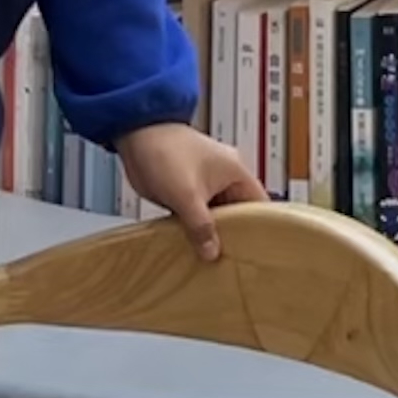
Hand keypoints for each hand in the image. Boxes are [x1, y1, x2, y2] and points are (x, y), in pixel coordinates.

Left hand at [115, 123, 263, 258]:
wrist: (136, 136)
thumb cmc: (166, 153)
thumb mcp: (187, 195)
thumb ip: (201, 226)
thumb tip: (212, 252)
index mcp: (236, 172)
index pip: (260, 204)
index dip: (261, 228)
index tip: (258, 251)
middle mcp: (225, 178)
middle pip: (239, 214)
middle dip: (234, 235)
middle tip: (232, 261)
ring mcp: (206, 184)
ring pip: (217, 216)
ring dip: (213, 233)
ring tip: (212, 258)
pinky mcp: (188, 191)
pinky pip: (199, 214)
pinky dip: (197, 228)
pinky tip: (193, 245)